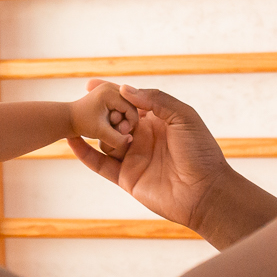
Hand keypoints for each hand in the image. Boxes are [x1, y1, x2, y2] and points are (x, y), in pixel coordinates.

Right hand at [68, 83, 237, 234]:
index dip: (111, 94)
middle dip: (98, 112)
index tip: (91, 84)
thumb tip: (125, 89)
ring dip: (94, 131)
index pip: (130, 104)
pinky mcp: (126, 178)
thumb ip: (156, 100)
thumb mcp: (184, 117)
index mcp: (158, 122)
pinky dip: (85, 154)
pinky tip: (71, 140)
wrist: (205, 192)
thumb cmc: (201, 152)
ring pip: (105, 141)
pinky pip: (101, 164)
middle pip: (114, 121)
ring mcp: (134, 158)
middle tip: (85, 103)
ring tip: (84, 121)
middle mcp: (143, 139)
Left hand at [69, 81, 136, 153]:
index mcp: (109, 92)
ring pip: (128, 104)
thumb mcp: (100, 132)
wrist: (68, 118)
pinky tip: (113, 121)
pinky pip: (123, 103)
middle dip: (128, 119)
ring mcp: (110, 87)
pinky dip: (121, 113)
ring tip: (114, 126)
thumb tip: (130, 140)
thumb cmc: (82, 124)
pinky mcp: (109, 91)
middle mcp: (111, 86)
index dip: (130, 123)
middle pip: (131, 105)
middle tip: (119, 130)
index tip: (122, 133)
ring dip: (125, 117)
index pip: (131, 108)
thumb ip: (116, 138)